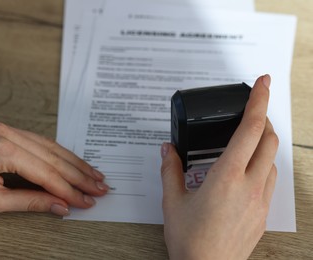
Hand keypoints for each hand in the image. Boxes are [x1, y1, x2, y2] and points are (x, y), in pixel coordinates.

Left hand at [0, 122, 108, 215]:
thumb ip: (31, 202)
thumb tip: (61, 206)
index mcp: (3, 150)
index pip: (47, 173)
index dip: (70, 189)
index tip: (87, 200)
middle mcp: (8, 133)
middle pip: (54, 157)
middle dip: (79, 174)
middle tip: (100, 186)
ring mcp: (8, 128)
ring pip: (51, 146)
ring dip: (74, 162)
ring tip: (93, 174)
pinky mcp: (6, 130)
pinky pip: (40, 141)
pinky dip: (58, 154)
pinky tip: (72, 162)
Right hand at [160, 75, 277, 259]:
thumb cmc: (190, 240)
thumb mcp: (173, 201)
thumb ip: (170, 170)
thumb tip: (167, 149)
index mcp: (226, 177)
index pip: (250, 129)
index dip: (259, 101)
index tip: (263, 82)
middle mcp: (249, 185)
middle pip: (269, 139)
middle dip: (263, 118)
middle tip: (250, 111)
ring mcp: (260, 200)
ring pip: (272, 159)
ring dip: (264, 142)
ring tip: (247, 139)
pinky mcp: (262, 213)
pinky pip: (270, 179)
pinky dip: (263, 164)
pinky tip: (246, 170)